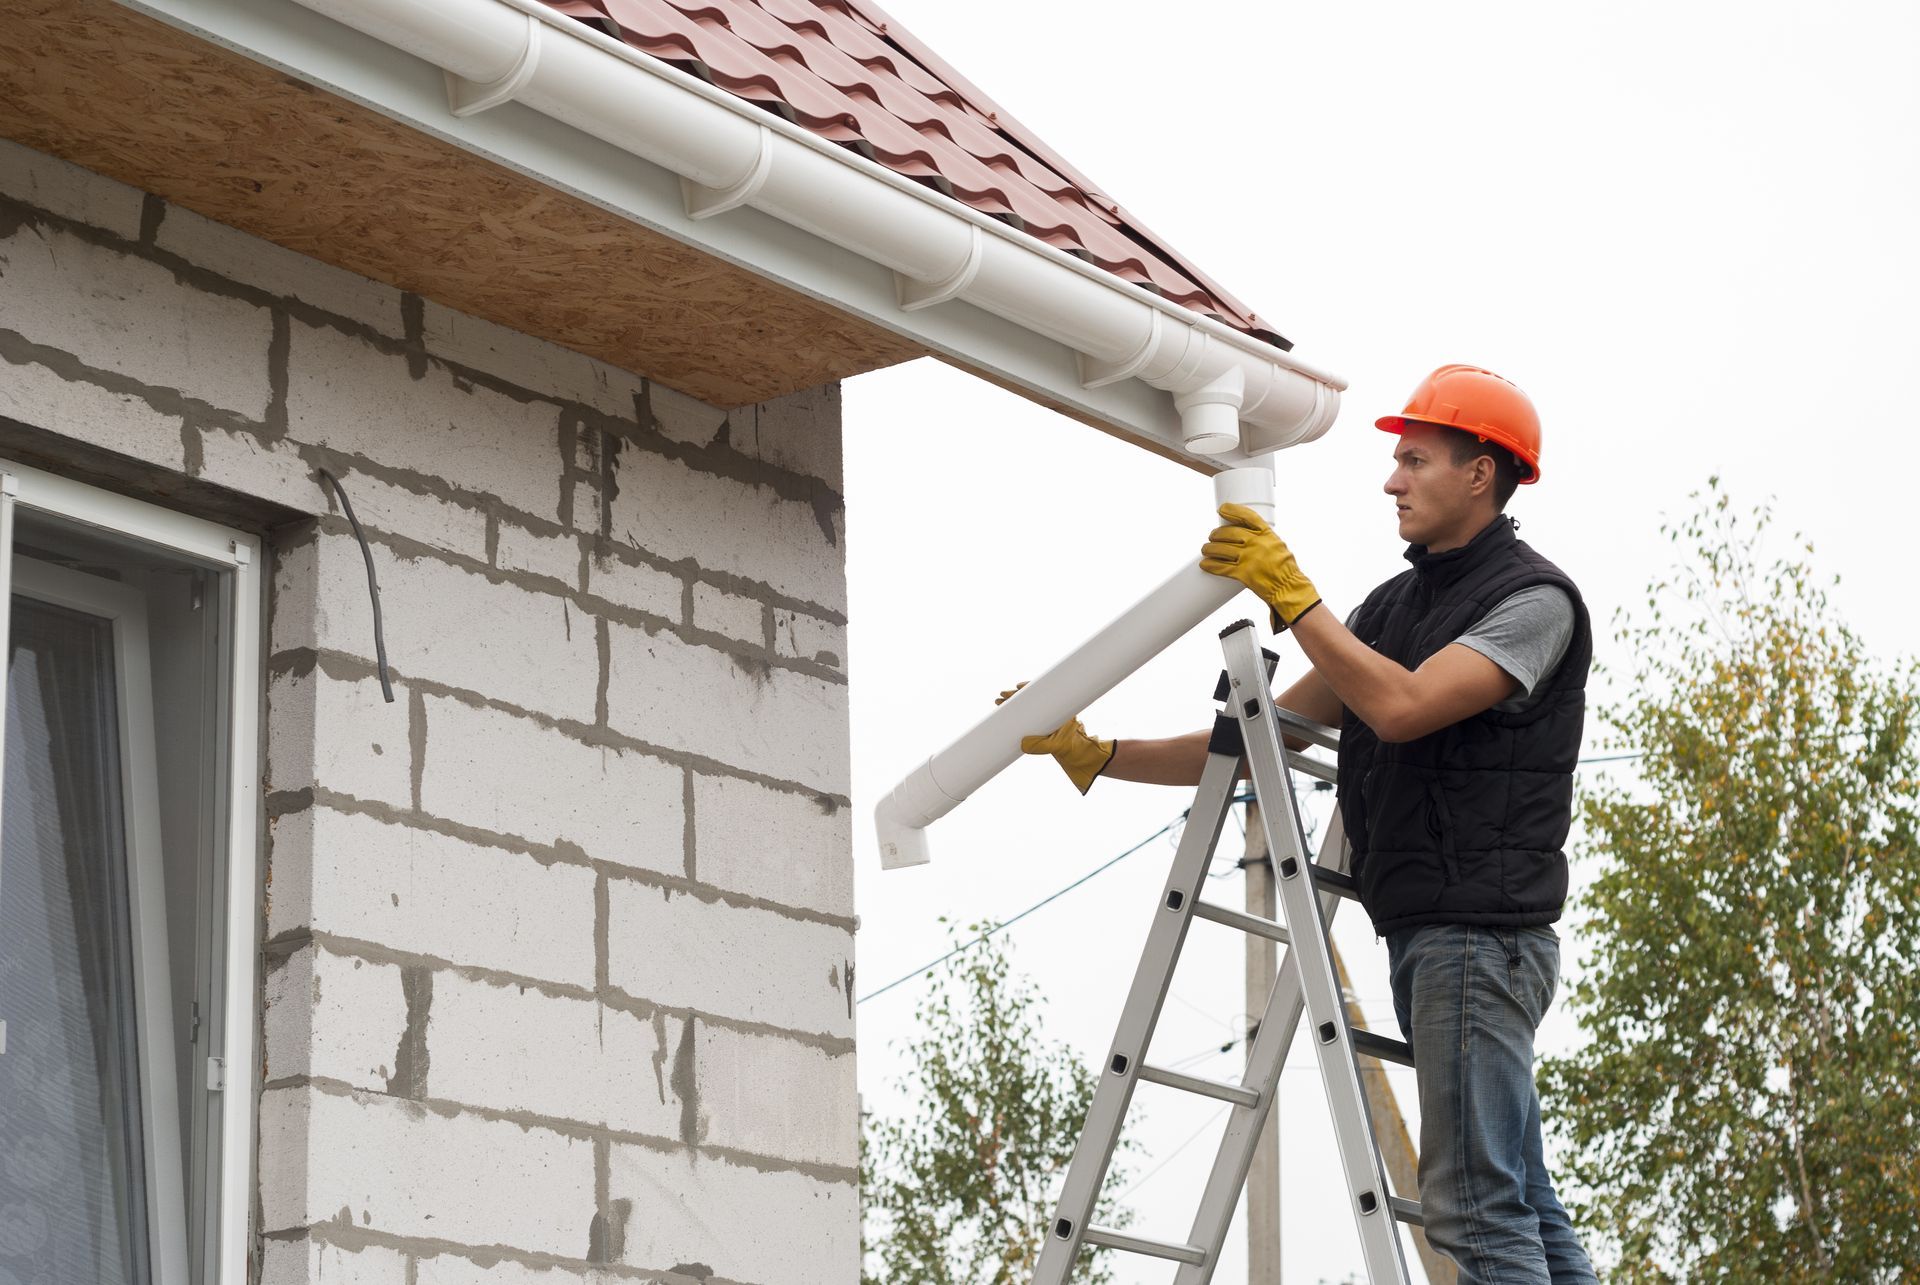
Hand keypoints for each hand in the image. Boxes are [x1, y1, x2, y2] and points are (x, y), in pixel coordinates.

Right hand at [996, 683, 1115, 794]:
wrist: (1082, 758)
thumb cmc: (1075, 749)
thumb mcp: (1058, 747)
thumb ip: (1041, 746)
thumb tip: (1022, 743)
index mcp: (1060, 708)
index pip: (1043, 692)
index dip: (1028, 688)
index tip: (1016, 688)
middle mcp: (1054, 710)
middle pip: (1032, 698)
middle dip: (1015, 696)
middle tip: (1000, 698)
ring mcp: (1048, 719)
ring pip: (1029, 706)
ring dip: (1014, 704)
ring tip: (999, 703)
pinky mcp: (1043, 729)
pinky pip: (1029, 717)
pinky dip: (1018, 715)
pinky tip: (1007, 714)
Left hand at [1200, 502, 1321, 630]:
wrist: (1289, 587)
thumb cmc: (1285, 567)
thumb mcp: (1278, 545)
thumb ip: (1262, 538)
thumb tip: (1245, 534)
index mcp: (1266, 534)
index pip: (1247, 516)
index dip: (1232, 510)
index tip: (1222, 509)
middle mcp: (1256, 543)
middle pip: (1229, 532)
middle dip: (1216, 534)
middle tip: (1212, 536)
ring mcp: (1249, 558)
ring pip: (1221, 549)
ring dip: (1209, 548)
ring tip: (1206, 549)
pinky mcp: (1243, 574)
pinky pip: (1221, 567)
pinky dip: (1210, 565)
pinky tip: (1205, 564)